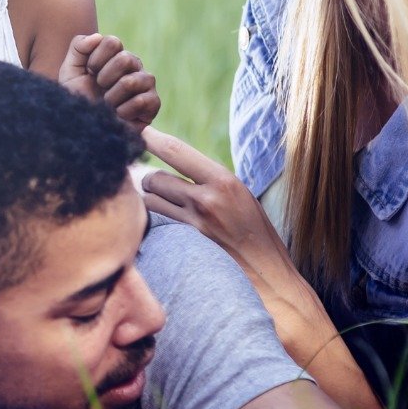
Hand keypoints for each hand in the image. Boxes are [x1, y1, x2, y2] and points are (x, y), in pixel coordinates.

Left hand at [59, 33, 159, 129]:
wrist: (84, 126)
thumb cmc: (78, 97)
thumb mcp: (70, 71)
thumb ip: (78, 47)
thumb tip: (97, 36)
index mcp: (116, 54)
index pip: (113, 42)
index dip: (96, 59)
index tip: (89, 72)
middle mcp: (134, 65)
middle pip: (125, 59)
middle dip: (104, 78)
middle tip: (99, 89)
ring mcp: (146, 83)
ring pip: (131, 82)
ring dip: (111, 97)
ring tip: (107, 104)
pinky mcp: (153, 103)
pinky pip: (141, 101)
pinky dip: (122, 111)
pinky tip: (118, 115)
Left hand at [137, 129, 292, 295]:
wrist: (269, 279)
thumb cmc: (257, 236)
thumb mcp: (242, 198)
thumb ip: (211, 182)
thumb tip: (179, 169)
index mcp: (224, 181)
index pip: (176, 150)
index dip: (152, 138)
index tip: (138, 130)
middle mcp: (207, 200)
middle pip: (155, 177)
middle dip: (151, 180)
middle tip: (158, 186)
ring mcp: (193, 225)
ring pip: (150, 201)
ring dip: (150, 201)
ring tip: (166, 209)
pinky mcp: (184, 246)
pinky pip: (156, 225)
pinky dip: (153, 222)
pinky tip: (164, 229)